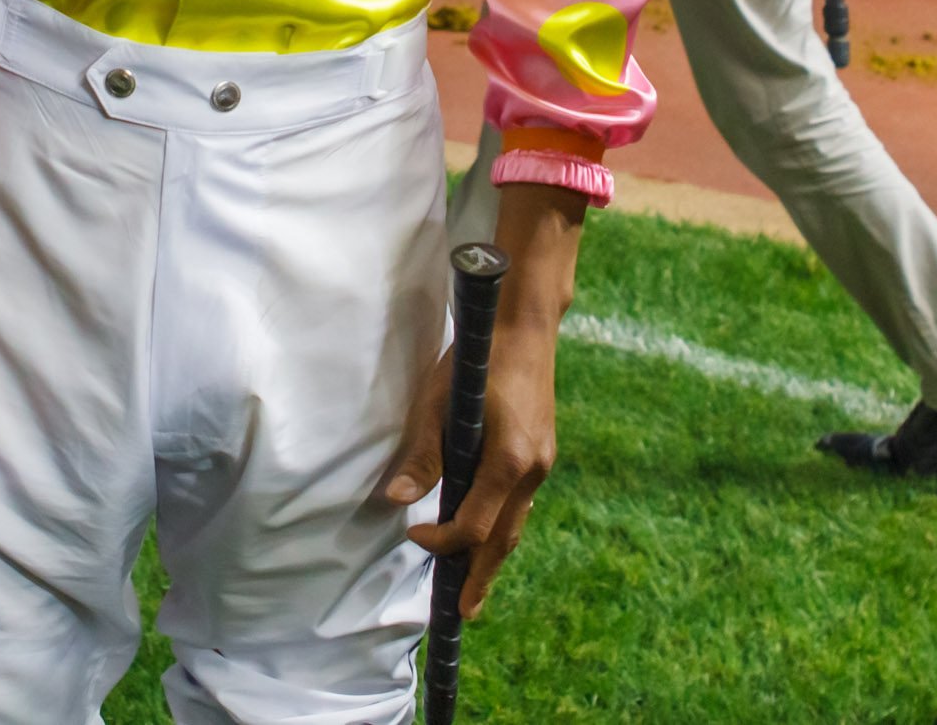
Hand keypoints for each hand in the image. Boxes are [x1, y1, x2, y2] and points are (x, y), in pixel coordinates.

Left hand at [380, 181, 586, 618]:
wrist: (523, 325)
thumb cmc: (475, 359)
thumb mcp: (438, 403)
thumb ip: (422, 455)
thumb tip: (395, 499)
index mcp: (508, 460)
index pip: (475, 526)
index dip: (443, 540)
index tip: (415, 535)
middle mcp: (532, 468)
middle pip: (504, 538)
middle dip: (480, 576)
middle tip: (464, 611)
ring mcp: (541, 461)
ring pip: (516, 521)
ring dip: (493, 555)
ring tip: (474, 584)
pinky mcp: (541, 451)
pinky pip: (520, 501)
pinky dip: (503, 525)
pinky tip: (489, 533)